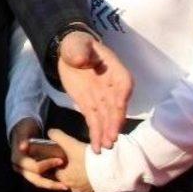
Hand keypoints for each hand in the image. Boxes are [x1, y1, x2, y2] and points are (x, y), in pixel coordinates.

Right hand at [9, 118, 65, 190]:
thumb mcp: (23, 131)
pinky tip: (63, 184)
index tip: (60, 161)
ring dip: (52, 185)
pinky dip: (52, 183)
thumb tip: (22, 147)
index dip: (46, 165)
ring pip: (39, 183)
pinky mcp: (32, 173)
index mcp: (17, 159)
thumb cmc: (24, 130)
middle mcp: (20, 168)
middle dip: (50, 182)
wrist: (23, 133)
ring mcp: (25, 172)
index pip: (33, 167)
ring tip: (65, 187)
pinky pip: (42, 181)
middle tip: (65, 183)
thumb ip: (23, 138)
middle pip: (36, 179)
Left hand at [47, 129, 94, 191]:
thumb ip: (58, 137)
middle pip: (68, 179)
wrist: (111, 171)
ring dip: (81, 177)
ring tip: (86, 166)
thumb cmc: (88, 159)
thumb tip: (50, 132)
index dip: (60, 163)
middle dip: (71, 171)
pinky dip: (91, 181)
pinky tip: (94, 173)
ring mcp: (85, 191)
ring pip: (79, 184)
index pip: (56, 172)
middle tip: (76, 160)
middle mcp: (73, 188)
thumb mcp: (71, 144)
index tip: (65, 157)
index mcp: (64, 178)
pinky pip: (90, 187)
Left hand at [57, 31, 131, 152]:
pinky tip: (96, 147)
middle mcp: (114, 89)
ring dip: (105, 133)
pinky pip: (95, 122)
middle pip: (116, 108)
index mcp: (116, 72)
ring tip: (104, 148)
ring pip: (106, 119)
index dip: (121, 102)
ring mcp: (103, 100)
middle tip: (110, 139)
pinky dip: (95, 134)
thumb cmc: (77, 46)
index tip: (118, 115)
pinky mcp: (90, 107)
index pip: (123, 88)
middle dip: (113, 124)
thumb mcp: (77, 43)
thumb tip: (80, 59)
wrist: (69, 53)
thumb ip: (79, 50)